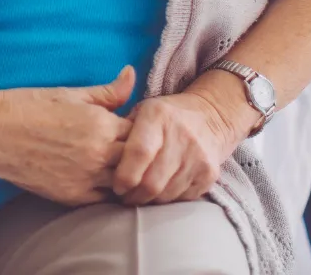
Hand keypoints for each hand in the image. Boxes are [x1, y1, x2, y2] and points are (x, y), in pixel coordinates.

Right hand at [0, 66, 135, 205]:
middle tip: (132, 146)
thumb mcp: (73, 93)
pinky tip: (105, 180)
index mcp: (101, 125)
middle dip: (138, 153)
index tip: (135, 125)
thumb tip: (131, 74)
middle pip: (137, 159)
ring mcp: (86, 179)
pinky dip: (109, 192)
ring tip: (120, 164)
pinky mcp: (71, 198)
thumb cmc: (32, 106)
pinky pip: (103, 200)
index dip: (141, 128)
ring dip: (126, 174)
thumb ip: (108, 91)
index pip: (141, 131)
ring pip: (123, 183)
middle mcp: (98, 155)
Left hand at [111, 86, 243, 206]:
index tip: (116, 186)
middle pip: (151, 181)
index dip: (124, 175)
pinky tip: (160, 191)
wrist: (209, 117)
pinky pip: (181, 199)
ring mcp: (198, 156)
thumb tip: (101, 155)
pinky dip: (167, 199)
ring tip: (140, 194)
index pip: (139, 153)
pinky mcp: (209, 173)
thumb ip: (121, 129)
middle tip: (124, 196)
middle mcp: (181, 134)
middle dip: (133, 195)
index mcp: (159, 115)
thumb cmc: (165, 117)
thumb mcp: (142, 110)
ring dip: (149, 200)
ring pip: (165, 194)